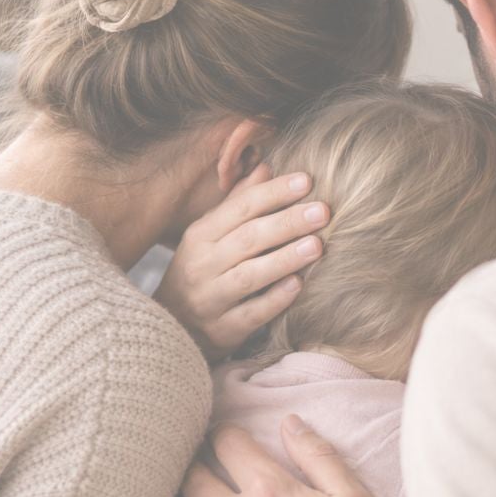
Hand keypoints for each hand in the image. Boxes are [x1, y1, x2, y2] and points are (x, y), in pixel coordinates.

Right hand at [158, 164, 328, 360]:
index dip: (273, 193)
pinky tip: (298, 286)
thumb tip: (267, 166)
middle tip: (323, 211)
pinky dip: (274, 300)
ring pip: (249, 276)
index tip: (307, 180)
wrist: (171, 326)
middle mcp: (202, 265)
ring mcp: (210, 299)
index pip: (240, 208)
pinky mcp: (223, 330)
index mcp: (201, 235)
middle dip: (287, 222)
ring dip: (284, 259)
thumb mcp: (211, 236)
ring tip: (317, 246)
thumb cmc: (202, 271)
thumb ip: (239, 203)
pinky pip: (251, 314)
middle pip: (247, 239)